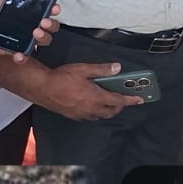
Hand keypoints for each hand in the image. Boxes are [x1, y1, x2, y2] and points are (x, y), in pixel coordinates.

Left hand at [0, 0, 58, 60]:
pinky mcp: (14, 49)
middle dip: (52, 25)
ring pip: (43, 41)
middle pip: (51, 26)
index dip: (55, 8)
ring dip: (43, 39)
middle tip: (43, 22)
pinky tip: (18, 55)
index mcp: (29, 8)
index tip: (55, 7)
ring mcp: (24, 37)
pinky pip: (24, 55)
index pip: (49, 8)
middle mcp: (30, 23)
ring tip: (35, 34)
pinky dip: (23, 56)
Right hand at [24, 60, 139, 119]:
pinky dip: (96, 112)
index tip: (140, 100)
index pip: (118, 101)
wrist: (42, 88)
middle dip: (119, 106)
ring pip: (100, 115)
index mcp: (95, 97)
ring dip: (107, 110)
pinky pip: (89, 116)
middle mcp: (90, 108)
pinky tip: (92, 104)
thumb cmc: (62, 77)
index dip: (130, 100)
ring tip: (109, 102)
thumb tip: (117, 67)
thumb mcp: (83, 69)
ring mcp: (81, 114)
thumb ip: (101, 70)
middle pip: (111, 111)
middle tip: (123, 99)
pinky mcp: (73, 116)